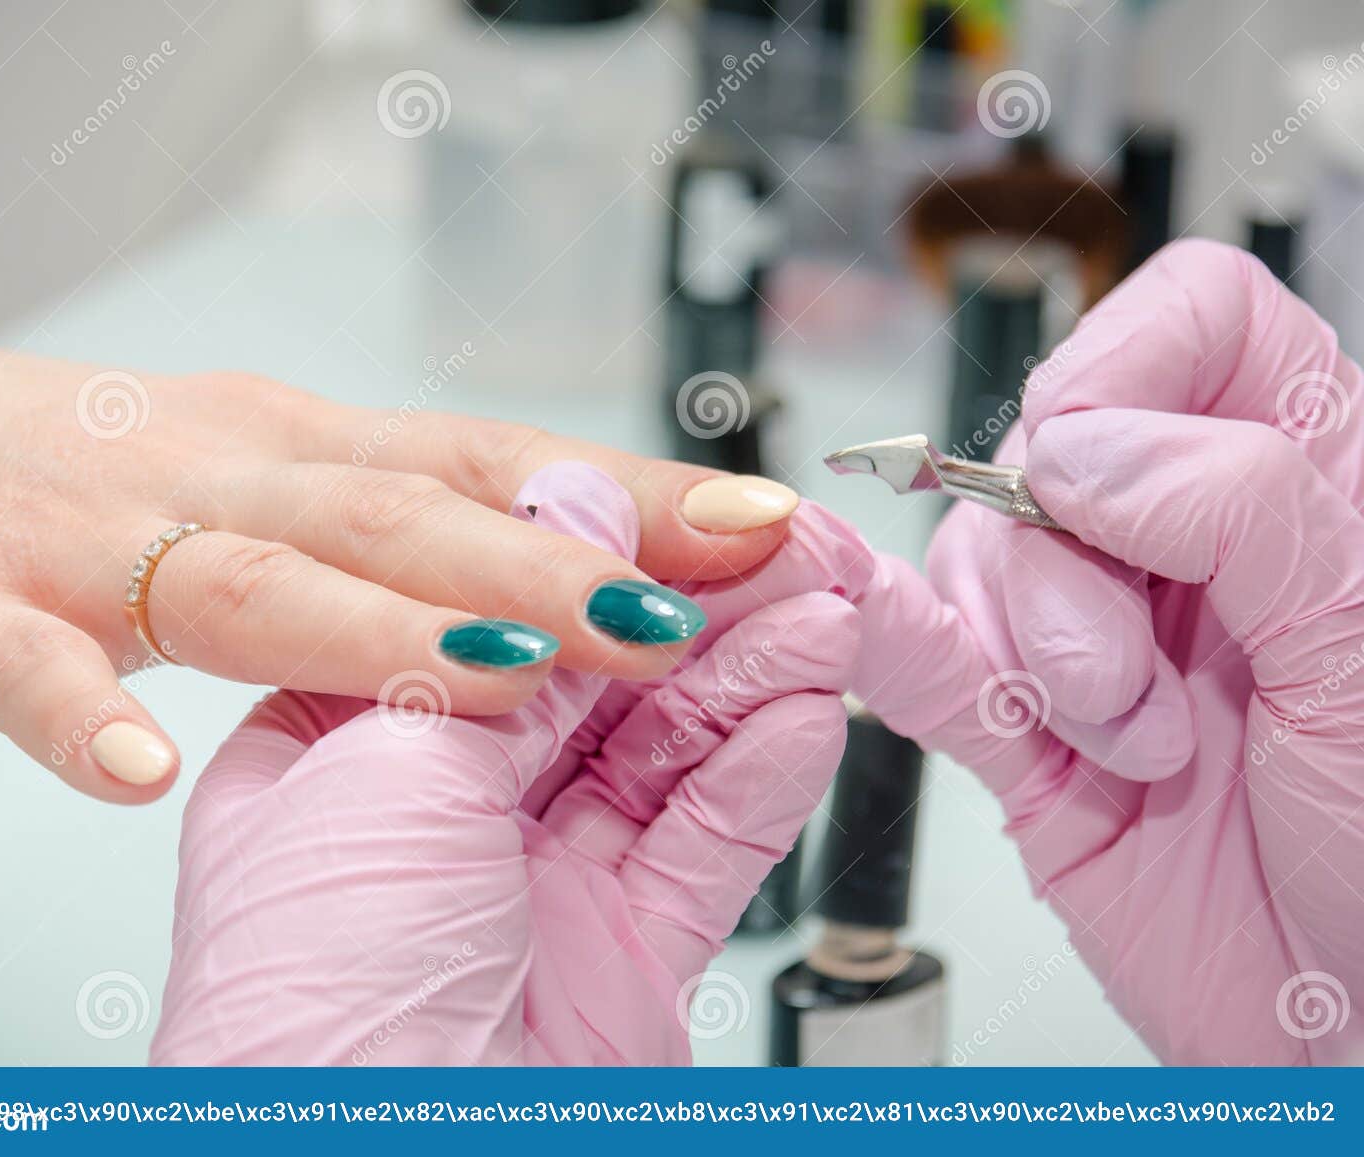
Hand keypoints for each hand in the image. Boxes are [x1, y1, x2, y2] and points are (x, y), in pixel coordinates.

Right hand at [0, 299, 797, 801]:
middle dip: (549, 564)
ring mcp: (88, 543)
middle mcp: (218, 479)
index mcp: (297, 451)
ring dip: (378, 630)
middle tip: (680, 612)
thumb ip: (396, 527)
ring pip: (249, 583)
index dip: (627, 496)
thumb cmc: (72, 477)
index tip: (762, 530)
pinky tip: (127, 770)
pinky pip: (19, 672)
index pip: (491, 466)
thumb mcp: (258, 482)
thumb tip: (573, 553)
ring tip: (497, 680)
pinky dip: (73, 715)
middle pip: (403, 518)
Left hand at [149, 463, 870, 1063]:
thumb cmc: (313, 996)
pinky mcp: (617, 957)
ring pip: (661, 755)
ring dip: (749, 680)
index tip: (691, 509)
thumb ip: (506, 635)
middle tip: (791, 545)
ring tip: (827, 610)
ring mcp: (532, 887)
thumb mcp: (392, 760)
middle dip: (696, 608)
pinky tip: (810, 711)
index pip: (492, 614)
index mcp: (344, 748)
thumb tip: (571, 503)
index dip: (600, 556)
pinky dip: (763, 778)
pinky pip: (704, 846)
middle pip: (591, 680)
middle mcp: (437, 814)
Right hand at [852, 240, 1363, 1063]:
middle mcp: (1193, 547)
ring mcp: (1102, 639)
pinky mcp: (1026, 735)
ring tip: (1121, 747)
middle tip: (1126, 674)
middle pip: (1051, 446)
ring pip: (978, 555)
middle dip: (1062, 563)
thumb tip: (1084, 444)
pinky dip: (884, 641)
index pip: (1195, 324)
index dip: (1122, 362)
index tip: (1088, 462)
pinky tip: (867, 637)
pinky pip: (920, 661)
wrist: (1353, 1038)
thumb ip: (1244, 512)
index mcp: (1312, 484)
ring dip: (1027, 650)